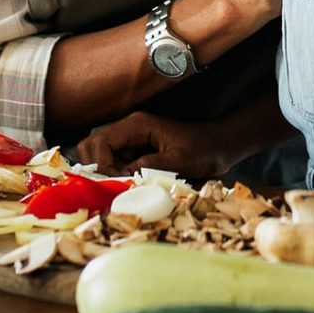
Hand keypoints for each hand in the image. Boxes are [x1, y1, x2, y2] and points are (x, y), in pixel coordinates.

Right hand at [74, 112, 242, 178]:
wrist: (221, 146)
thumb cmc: (204, 150)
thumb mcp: (179, 161)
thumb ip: (149, 167)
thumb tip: (122, 176)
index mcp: (137, 125)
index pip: (100, 142)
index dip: (101, 164)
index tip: (114, 182)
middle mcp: (129, 130)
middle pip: (92, 145)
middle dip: (97, 167)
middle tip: (112, 185)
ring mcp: (132, 141)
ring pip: (100, 155)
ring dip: (105, 172)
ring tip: (120, 187)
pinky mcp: (137, 152)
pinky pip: (116, 163)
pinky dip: (116, 176)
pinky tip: (128, 186)